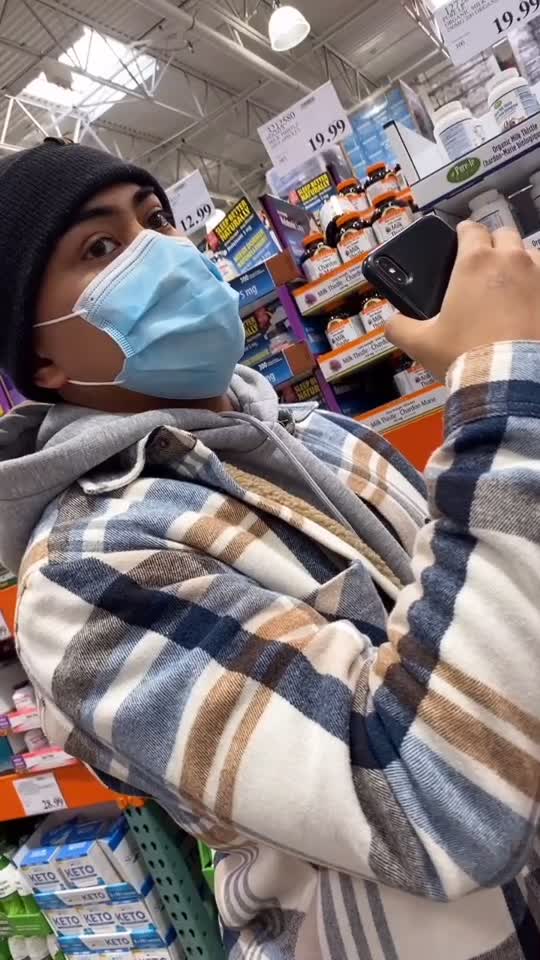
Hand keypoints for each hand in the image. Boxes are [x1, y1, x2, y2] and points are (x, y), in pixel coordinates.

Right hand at [385, 221, 539, 380]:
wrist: (509, 381)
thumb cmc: (466, 356)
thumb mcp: (421, 344)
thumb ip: (399, 327)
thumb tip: (392, 323)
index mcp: (475, 262)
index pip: (470, 229)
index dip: (463, 234)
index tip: (460, 242)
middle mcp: (510, 260)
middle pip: (504, 234)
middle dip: (494, 245)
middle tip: (484, 267)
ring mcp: (539, 275)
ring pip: (531, 254)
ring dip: (520, 263)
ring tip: (510, 287)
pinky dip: (537, 287)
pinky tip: (529, 304)